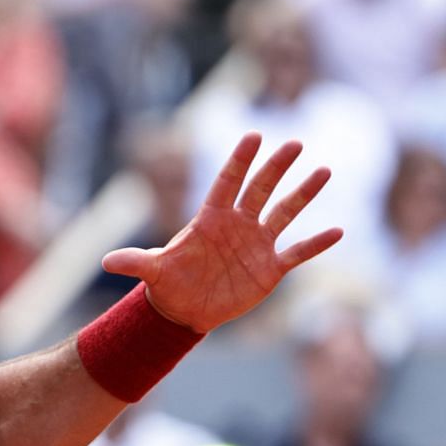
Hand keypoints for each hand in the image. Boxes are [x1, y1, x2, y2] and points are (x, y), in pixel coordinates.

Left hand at [102, 133, 340, 332]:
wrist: (186, 309)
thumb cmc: (168, 284)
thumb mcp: (152, 272)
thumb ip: (135, 263)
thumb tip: (106, 263)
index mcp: (210, 219)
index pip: (226, 183)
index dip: (238, 161)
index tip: (252, 136)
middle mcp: (238, 225)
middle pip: (259, 190)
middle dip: (276, 167)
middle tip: (293, 143)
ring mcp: (257, 244)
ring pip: (284, 213)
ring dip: (304, 194)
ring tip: (325, 171)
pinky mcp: (270, 268)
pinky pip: (298, 252)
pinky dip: (316, 244)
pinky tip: (338, 231)